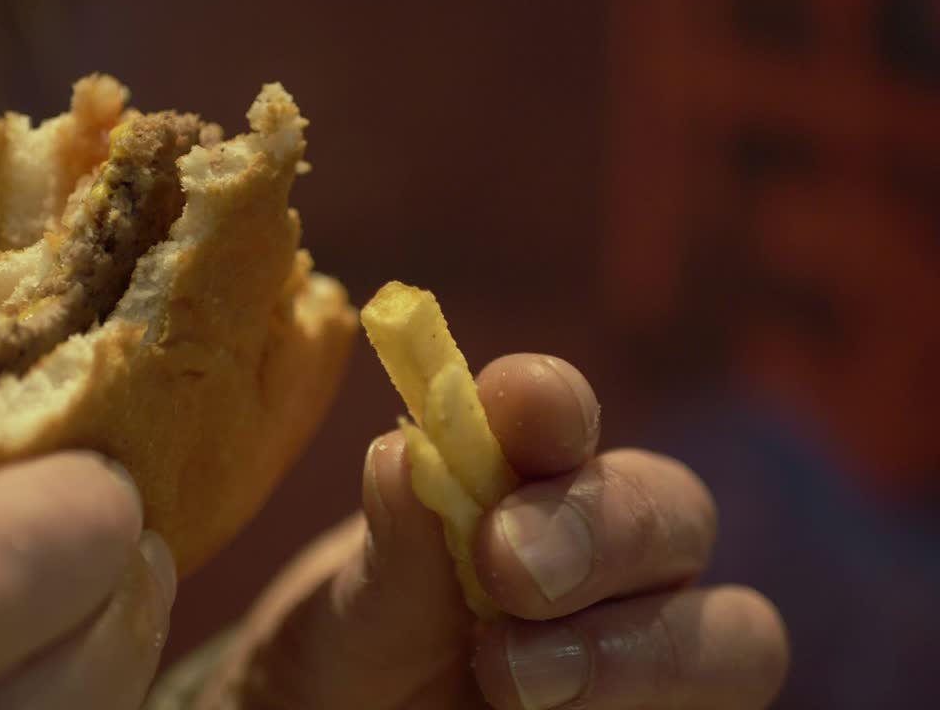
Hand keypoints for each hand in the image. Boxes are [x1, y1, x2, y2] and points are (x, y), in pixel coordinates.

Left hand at [196, 354, 788, 708]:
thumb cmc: (352, 671)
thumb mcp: (347, 625)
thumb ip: (388, 561)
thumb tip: (401, 455)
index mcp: (515, 488)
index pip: (557, 416)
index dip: (552, 400)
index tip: (523, 408)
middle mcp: (605, 558)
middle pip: (674, 508)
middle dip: (601, 528)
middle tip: (508, 567)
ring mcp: (654, 650)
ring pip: (735, 632)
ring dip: (635, 649)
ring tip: (512, 682)